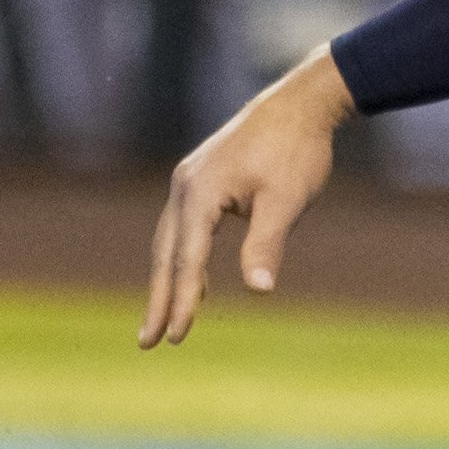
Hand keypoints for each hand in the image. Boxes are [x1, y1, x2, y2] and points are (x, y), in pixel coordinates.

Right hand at [141, 49, 355, 348]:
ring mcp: (189, 182)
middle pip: (166, 255)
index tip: (176, 337)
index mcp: (200, 194)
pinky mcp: (201, 181)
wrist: (299, 105)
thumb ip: (267, 245)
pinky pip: (185, 229)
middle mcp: (184, 188)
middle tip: (149, 342)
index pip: (188, 260)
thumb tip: (260, 291)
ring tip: (166, 321)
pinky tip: (198, 283)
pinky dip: (187, 259)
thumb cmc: (297, 151)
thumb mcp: (286, 201)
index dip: (181, 302)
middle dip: (160, 299)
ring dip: (170, 281)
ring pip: (171, 242)